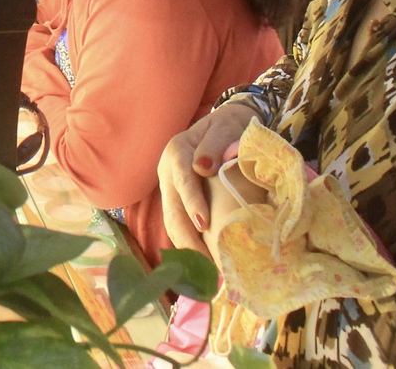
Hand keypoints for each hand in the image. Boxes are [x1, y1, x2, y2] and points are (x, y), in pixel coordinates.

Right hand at [158, 101, 260, 254]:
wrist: (226, 122)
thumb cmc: (229, 125)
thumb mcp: (225, 125)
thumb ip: (214, 145)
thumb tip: (203, 167)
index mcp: (176, 152)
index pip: (183, 180)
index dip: (192, 202)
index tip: (203, 223)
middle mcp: (167, 172)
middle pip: (172, 210)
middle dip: (188, 240)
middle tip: (208, 266)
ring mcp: (169, 187)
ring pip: (172, 222)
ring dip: (188, 248)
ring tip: (206, 273)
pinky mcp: (176, 200)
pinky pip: (178, 225)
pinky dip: (189, 245)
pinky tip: (202, 264)